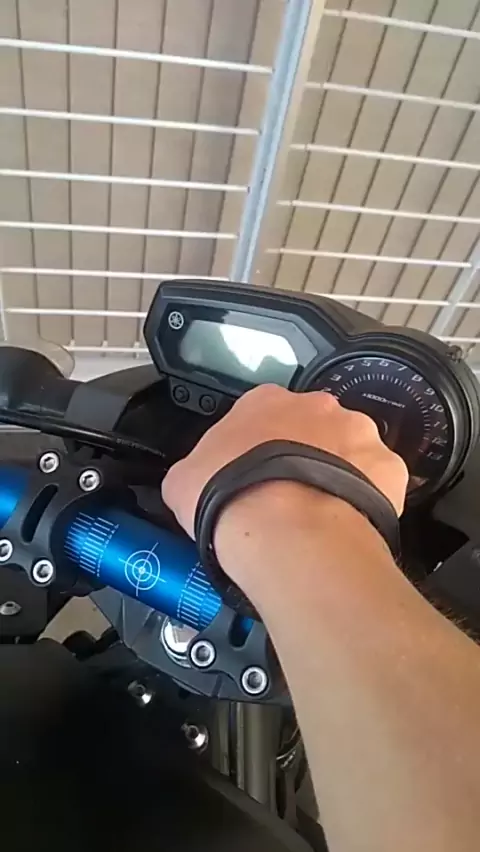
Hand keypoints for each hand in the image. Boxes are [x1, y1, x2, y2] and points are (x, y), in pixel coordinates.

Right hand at [162, 385, 407, 538]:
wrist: (286, 532)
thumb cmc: (230, 499)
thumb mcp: (183, 481)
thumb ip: (195, 468)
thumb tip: (196, 480)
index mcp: (264, 401)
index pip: (261, 415)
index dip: (256, 446)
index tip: (252, 474)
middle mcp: (317, 406)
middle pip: (311, 428)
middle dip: (303, 456)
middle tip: (287, 496)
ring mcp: (358, 433)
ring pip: (350, 450)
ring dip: (338, 474)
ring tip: (319, 514)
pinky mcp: (389, 467)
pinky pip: (379, 480)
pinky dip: (368, 498)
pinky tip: (349, 522)